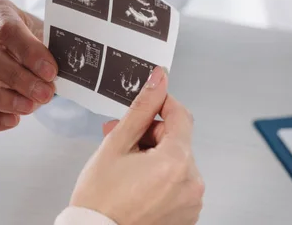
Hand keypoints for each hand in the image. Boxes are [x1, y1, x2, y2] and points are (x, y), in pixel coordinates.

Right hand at [0, 0, 56, 131]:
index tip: (50, 71)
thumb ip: (50, 47)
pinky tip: (13, 120)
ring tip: (30, 107)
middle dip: (18, 78)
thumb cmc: (35, 39)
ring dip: (1, 99)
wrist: (26, 51)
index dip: (29, 51)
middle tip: (45, 93)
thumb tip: (59, 72)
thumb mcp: (45, 33)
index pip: (6, 28)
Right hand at [69, 67, 203, 224]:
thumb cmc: (100, 199)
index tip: (147, 105)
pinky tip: (136, 183)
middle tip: (122, 140)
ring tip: (126, 165)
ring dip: (154, 156)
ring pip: (176, 161)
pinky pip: (177, 183)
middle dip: (150, 135)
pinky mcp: (186, 215)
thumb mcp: (116, 144)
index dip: (162, 105)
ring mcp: (191, 202)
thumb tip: (158, 80)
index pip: (181, 115)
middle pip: (177, 140)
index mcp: (177, 162)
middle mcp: (191, 183)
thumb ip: (141, 109)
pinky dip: (160, 177)